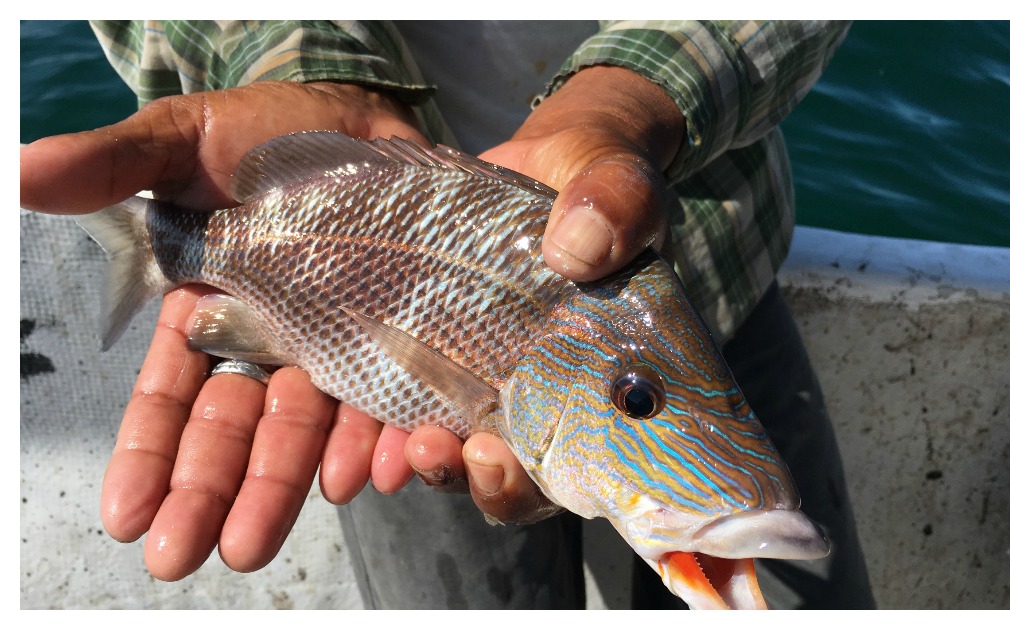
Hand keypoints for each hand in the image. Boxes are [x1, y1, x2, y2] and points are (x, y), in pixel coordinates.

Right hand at [20, 81, 430, 579]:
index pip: (171, 395)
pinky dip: (380, 439)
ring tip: (261, 535)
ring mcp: (336, 346)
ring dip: (286, 485)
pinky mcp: (399, 338)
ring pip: (308, 430)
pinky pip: (388, 400)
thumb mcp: (183, 140)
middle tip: (186, 555)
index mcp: (208, 310)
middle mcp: (270, 342)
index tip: (127, 516)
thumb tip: (19, 174)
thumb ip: (116, 165)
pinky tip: (374, 473)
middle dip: (211, 493)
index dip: (149, 454)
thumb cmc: (268, 129)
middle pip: (236, 431)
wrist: (366, 116)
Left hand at [405, 65, 683, 522]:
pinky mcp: (424, 340)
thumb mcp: (621, 184)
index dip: (524, 480)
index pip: (561, 465)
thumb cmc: (601, 180)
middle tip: (427, 449)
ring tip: (369, 450)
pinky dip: (360, 408)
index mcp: (589, 383)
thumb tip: (577, 249)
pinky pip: (390, 389)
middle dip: (454, 474)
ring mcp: (475, 372)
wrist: (551, 161)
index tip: (492, 455)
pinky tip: (329, 397)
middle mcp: (530, 393)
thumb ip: (619, 207)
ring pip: (436, 441)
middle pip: (491, 469)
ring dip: (401, 453)